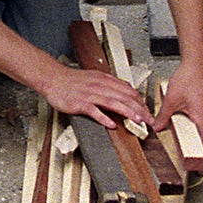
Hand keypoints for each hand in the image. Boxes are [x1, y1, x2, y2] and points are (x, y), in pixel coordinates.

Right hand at [38, 58, 153, 130]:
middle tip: (149, 119)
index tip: (147, 111)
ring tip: (137, 120)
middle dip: (139, 109)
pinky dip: (104, 118)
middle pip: (124, 97)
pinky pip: (94, 111)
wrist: (54, 78)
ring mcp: (90, 95)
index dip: (140, 101)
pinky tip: (112, 124)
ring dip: (127, 112)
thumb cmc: (73, 80)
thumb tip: (126, 90)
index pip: (128, 90)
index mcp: (105, 79)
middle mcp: (99, 86)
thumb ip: (110, 84)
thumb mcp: (95, 77)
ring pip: (113, 103)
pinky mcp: (80, 103)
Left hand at [152, 59, 202, 157]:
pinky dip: (197, 129)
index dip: (202, 157)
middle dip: (200, 152)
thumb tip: (157, 127)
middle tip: (191, 161)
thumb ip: (164, 115)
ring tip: (188, 148)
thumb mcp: (172, 99)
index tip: (196, 167)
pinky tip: (187, 128)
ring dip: (198, 140)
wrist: (197, 62)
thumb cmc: (190, 77)